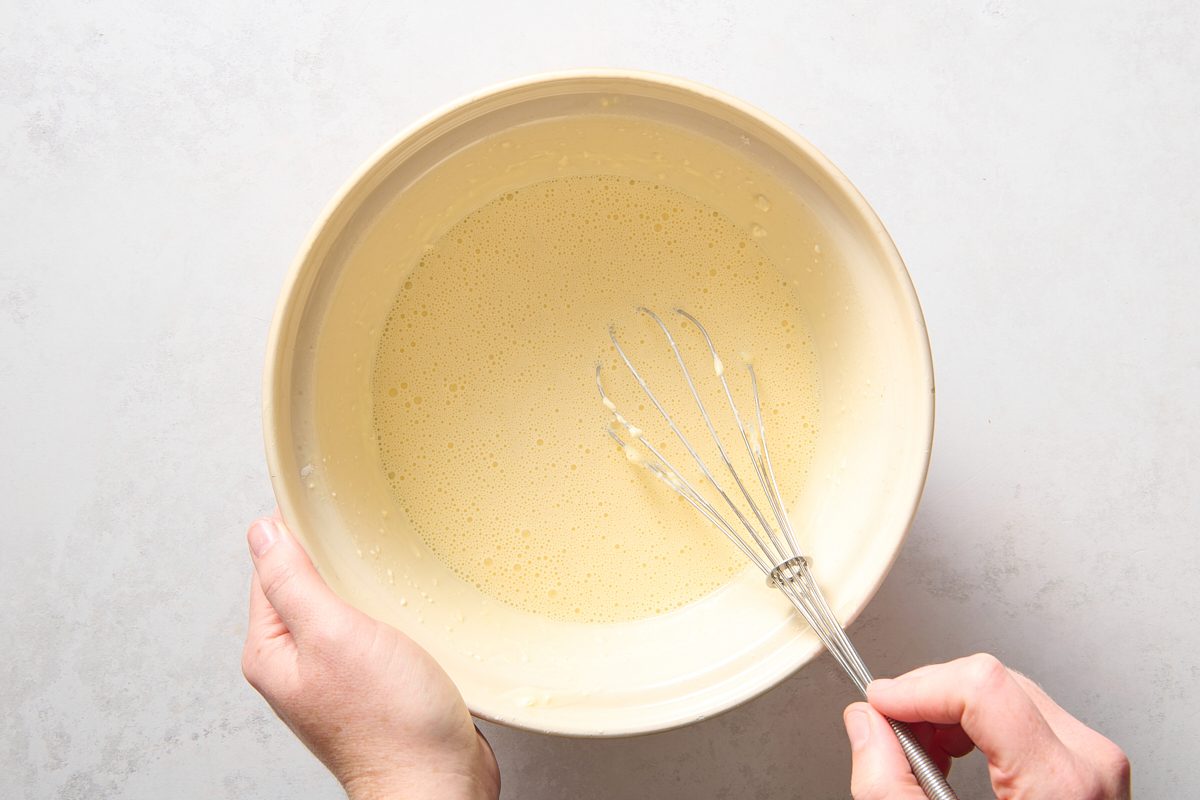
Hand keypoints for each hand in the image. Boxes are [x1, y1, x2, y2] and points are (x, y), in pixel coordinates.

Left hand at [241, 513, 499, 799]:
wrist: (437, 781)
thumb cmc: (389, 722)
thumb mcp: (332, 633)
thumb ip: (292, 581)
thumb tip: (262, 532)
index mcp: (272, 652)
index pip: (272, 569)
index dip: (301, 535)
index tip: (332, 513)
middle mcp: (298, 665)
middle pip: (309, 584)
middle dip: (337, 560)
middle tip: (370, 542)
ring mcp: (336, 676)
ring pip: (345, 606)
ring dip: (368, 586)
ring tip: (391, 575)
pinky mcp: (374, 683)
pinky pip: (374, 630)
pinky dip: (390, 613)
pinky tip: (408, 609)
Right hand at [843, 653, 1128, 799]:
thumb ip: (887, 783)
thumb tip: (865, 725)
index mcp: (1060, 785)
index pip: (981, 686)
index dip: (918, 687)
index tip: (881, 704)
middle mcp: (1089, 764)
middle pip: (990, 681)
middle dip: (928, 702)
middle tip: (894, 739)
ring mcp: (1094, 762)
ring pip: (1004, 691)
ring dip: (949, 714)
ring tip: (924, 757)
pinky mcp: (1086, 764)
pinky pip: (1022, 712)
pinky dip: (976, 726)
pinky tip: (954, 760)